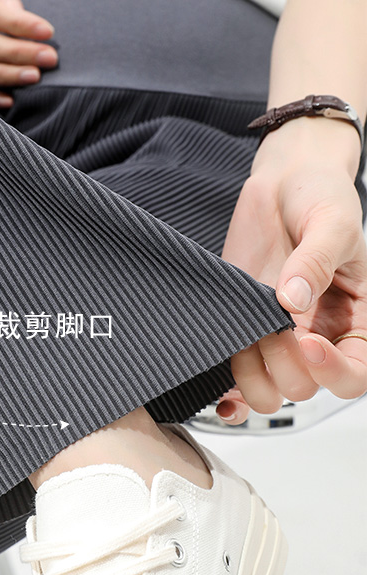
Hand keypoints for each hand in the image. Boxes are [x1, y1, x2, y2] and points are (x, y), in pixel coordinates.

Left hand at [218, 116, 366, 421]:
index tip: (306, 340)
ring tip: (248, 333)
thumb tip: (292, 301)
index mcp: (356, 319)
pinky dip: (229, 392)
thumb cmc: (319, 197)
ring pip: (269, 389)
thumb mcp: (331, 221)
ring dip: (255, 376)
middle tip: (272, 324)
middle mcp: (317, 333)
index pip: (356, 373)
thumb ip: (316, 261)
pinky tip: (221, 394)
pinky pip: (236, 374)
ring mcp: (276, 332)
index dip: (332, 370)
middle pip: (306, 387)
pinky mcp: (241, 323)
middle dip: (286, 364)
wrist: (283, 180)